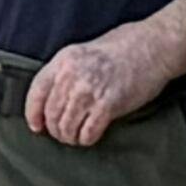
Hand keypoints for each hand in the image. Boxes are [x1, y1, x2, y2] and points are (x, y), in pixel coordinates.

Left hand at [24, 40, 141, 147]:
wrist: (152, 47)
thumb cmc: (121, 49)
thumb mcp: (83, 53)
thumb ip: (66, 73)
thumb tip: (53, 100)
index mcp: (63, 61)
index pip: (37, 92)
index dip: (33, 113)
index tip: (36, 126)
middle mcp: (72, 76)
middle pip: (51, 113)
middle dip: (55, 129)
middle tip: (63, 134)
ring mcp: (89, 91)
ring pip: (66, 126)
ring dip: (69, 136)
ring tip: (75, 137)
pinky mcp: (108, 105)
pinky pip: (87, 132)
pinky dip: (86, 138)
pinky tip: (89, 136)